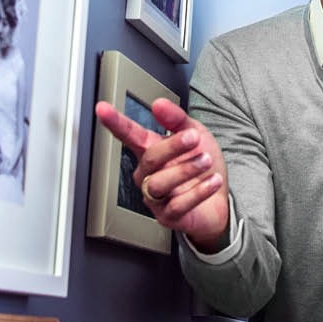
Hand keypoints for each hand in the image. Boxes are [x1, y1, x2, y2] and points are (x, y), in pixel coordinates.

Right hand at [95, 98, 229, 249]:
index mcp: (150, 151)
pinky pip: (177, 205)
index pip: (129, 135)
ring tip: (206, 161)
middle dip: (172, 146)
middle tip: (193, 138)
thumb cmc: (202, 166)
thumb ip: (177, 119)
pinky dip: (198, 192)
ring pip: (158, 184)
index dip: (116, 123)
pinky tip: (213, 181)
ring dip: (185, 170)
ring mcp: (156, 198)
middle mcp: (148, 175)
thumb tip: (159, 104)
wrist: (220, 201)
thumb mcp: (196, 134)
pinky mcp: (169, 217)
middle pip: (149, 159)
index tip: (102, 108)